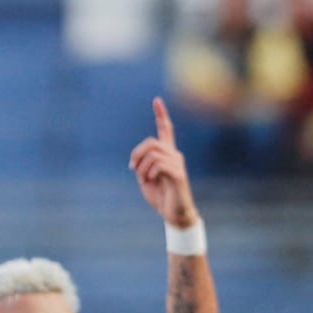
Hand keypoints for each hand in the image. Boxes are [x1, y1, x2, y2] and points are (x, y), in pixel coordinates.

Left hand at [131, 98, 199, 227]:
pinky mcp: (178, 174)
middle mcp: (174, 154)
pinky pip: (159, 165)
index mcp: (166, 154)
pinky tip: (151, 180)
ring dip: (141, 168)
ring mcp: (177, 163)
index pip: (165, 129)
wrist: (174, 212)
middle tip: (133, 170)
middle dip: (136, 155)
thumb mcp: (146, 177)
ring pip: (153, 154)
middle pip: (151, 142)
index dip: (161, 115)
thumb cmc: (160, 195)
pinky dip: (149, 173)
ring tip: (143, 179)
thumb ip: (142, 164)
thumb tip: (138, 158)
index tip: (157, 100)